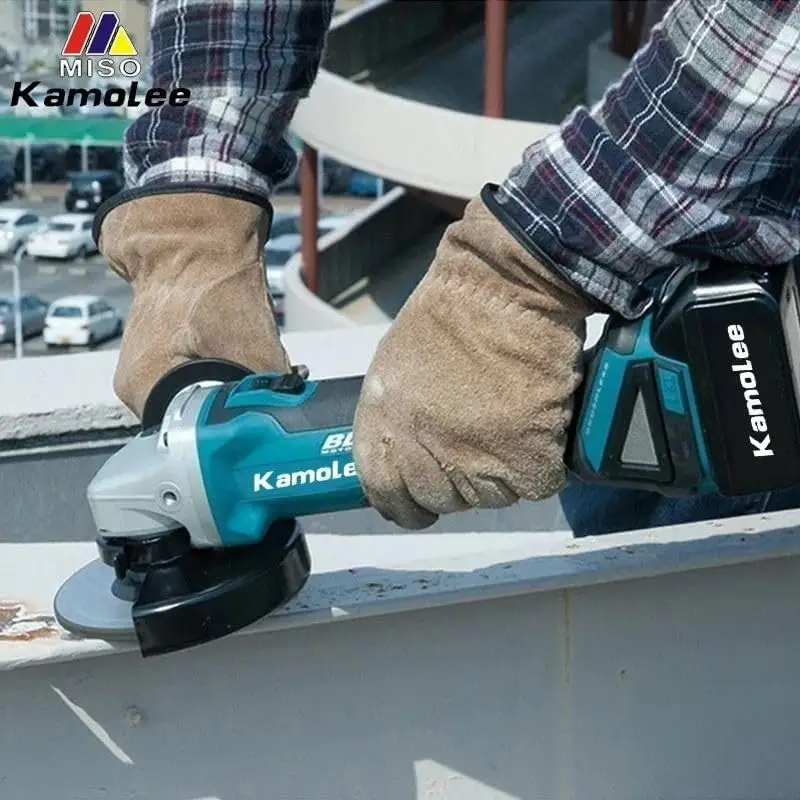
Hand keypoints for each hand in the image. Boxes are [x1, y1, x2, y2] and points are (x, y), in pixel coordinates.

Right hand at [96, 192, 289, 417]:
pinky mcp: (160, 344)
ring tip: (253, 373)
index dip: (228, 430)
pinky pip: (193, 371)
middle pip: (193, 416)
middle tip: (263, 398)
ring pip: (196, 393)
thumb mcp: (254, 345)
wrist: (197, 231)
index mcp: (142, 389)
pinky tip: (240, 355)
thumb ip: (273, 387)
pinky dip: (220, 367)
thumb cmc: (213, 284)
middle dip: (231, 408)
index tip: (257, 423)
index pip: (188, 436)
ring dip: (227, 387)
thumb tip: (293, 408)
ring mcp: (144, 361)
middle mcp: (135, 382)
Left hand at [352, 195, 589, 528]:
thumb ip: (390, 426)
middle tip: (476, 438)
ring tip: (505, 416)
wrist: (504, 287)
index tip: (422, 498)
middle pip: (445, 501)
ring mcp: (476, 462)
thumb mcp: (390, 371)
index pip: (389, 499)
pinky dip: (541, 459)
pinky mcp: (527, 460)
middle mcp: (423, 455)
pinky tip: (533, 419)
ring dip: (501, 469)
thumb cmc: (448, 317)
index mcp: (384, 434)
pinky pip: (535, 484)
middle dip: (459, 479)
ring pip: (492, 496)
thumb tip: (401, 461)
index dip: (408, 500)